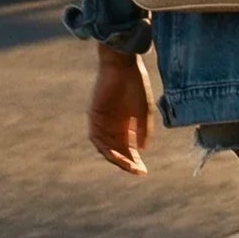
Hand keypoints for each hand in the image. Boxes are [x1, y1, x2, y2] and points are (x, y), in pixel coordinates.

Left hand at [87, 47, 152, 175]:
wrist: (122, 66)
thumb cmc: (136, 85)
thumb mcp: (144, 110)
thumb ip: (143, 130)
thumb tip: (142, 149)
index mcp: (127, 125)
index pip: (129, 149)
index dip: (135, 161)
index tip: (143, 171)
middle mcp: (114, 126)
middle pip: (118, 151)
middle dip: (127, 162)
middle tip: (137, 170)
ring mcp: (103, 122)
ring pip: (106, 147)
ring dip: (116, 158)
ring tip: (127, 165)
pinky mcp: (94, 117)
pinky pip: (96, 137)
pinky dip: (105, 147)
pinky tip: (115, 154)